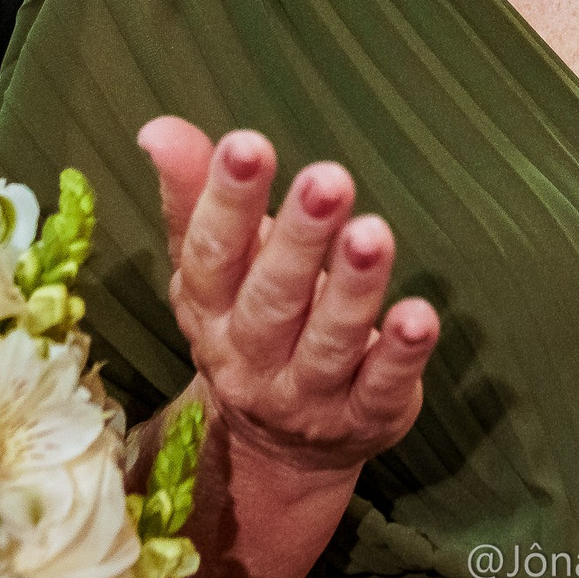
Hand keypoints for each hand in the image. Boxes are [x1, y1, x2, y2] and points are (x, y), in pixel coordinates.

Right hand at [139, 119, 437, 480]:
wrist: (272, 449)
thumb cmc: (247, 320)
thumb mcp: (214, 267)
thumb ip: (193, 196)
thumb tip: (158, 128)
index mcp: (207, 309)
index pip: (212, 253)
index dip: (227, 199)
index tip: (247, 144)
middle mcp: (250, 356)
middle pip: (272, 298)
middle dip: (300, 239)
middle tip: (328, 179)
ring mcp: (306, 395)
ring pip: (329, 341)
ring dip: (353, 288)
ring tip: (373, 234)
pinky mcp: (365, 417)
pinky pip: (382, 386)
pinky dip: (402, 354)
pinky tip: (421, 317)